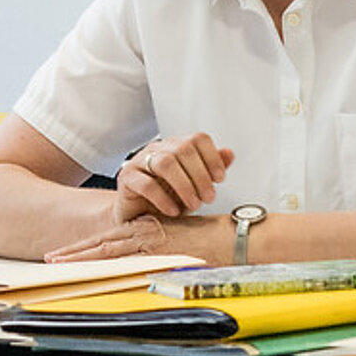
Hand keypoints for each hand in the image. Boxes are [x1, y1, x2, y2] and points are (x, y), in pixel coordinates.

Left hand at [47, 211, 227, 262]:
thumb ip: (165, 245)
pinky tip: (93, 271)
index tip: (68, 251)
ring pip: (109, 250)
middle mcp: (147, 233)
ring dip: (82, 257)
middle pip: (103, 243)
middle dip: (76, 251)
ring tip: (60, 263)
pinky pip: (128, 262)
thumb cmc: (216, 239)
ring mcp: (153, 243)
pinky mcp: (161, 254)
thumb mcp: (184, 238)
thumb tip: (152, 260)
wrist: (236, 238)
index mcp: (151, 228)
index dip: (88, 245)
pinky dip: (108, 266)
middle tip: (52, 258)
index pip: (112, 237)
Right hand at [115, 132, 232, 222]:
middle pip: (183, 149)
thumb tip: (229, 153)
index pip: (198, 139)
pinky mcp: (127, 179)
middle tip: (209, 197)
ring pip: (165, 163)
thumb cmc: (166, 199)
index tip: (220, 179)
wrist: (137, 217)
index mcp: (176, 147)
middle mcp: (158, 150)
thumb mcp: (194, 185)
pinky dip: (163, 199)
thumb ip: (210, 169)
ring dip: (184, 186)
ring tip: (193, 205)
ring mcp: (139, 162)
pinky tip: (173, 211)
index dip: (213, 157)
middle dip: (201, 176)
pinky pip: (146, 184)